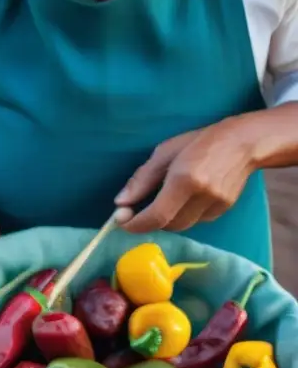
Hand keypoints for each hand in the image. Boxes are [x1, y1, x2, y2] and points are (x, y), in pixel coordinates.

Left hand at [116, 120, 256, 233]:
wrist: (246, 142)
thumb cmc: (200, 142)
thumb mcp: (165, 153)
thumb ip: (141, 179)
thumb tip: (120, 203)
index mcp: (186, 179)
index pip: (156, 216)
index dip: (135, 224)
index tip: (121, 221)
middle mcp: (203, 195)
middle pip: (167, 225)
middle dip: (148, 221)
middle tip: (137, 211)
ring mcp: (216, 205)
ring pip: (181, 225)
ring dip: (165, 219)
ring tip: (162, 201)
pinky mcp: (224, 209)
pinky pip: (195, 221)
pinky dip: (183, 215)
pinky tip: (184, 199)